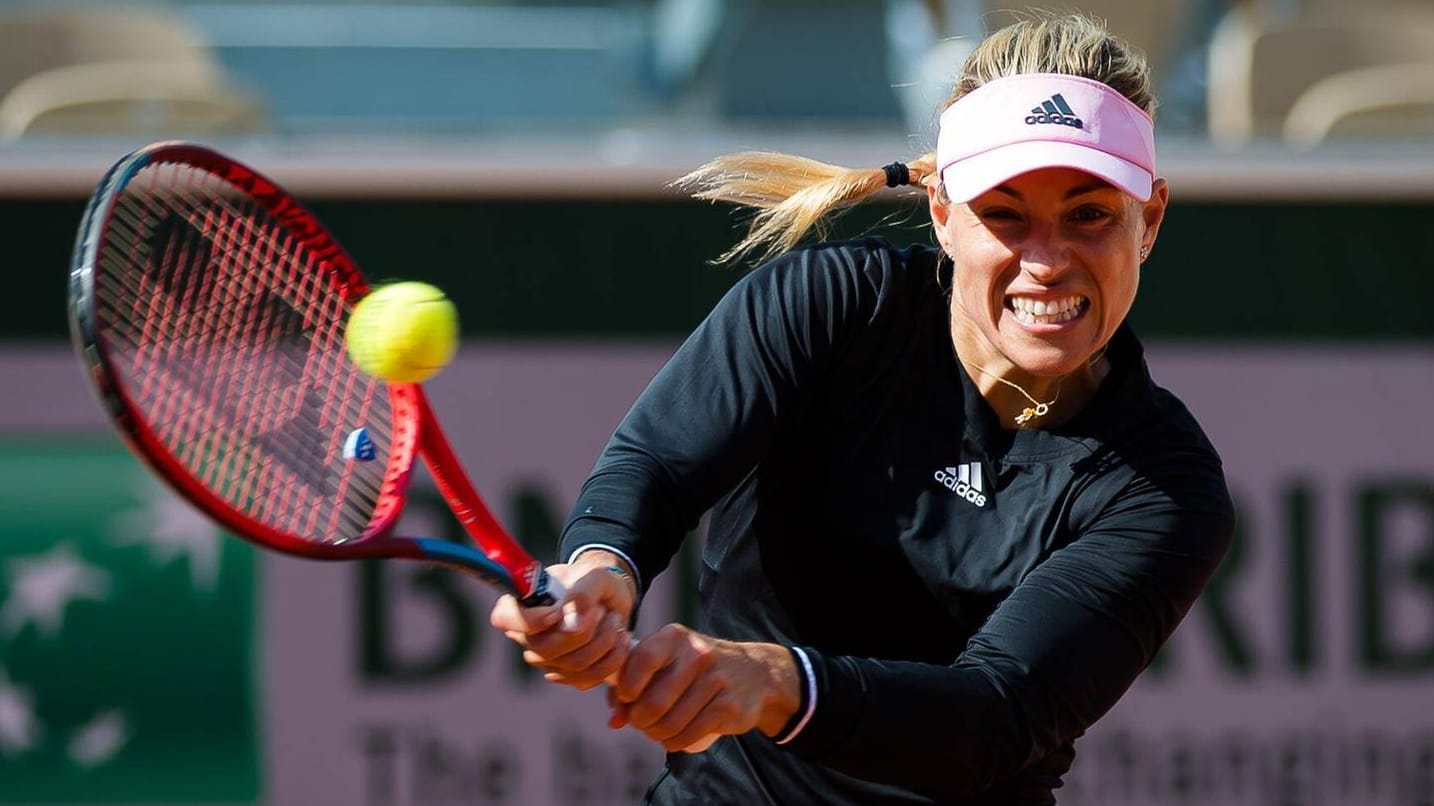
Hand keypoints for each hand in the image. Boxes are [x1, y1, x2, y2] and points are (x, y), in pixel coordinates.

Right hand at [489, 552, 637, 689]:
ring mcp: (545, 660)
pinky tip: (621, 639)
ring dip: (605, 642)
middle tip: (603, 610)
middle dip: (586, 631)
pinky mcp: (566, 675)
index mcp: (520, 605)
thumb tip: (573, 625)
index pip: (505, 619)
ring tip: (616, 621)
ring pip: (573, 665)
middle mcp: (526, 636)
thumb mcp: (594, 576)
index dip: (532, 621)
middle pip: (546, 649)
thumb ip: (583, 593)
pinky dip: (613, 659)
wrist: (609, 598)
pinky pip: (588, 678)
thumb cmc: (594, 581)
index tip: (559, 611)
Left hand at [607, 624, 799, 752]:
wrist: (754, 672)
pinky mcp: (728, 707)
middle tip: (640, 722)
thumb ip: (635, 682)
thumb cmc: (696, 668)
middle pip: (653, 701)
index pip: (641, 661)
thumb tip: (614, 720)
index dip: (626, 686)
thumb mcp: (669, 661)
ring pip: (670, 723)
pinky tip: (672, 739)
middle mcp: (697, 655)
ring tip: (656, 731)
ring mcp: (716, 680)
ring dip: (656, 734)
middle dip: (639, 720)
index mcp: (676, 637)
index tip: (626, 698)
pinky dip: (674, 743)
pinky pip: (689, 734)